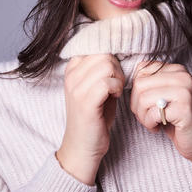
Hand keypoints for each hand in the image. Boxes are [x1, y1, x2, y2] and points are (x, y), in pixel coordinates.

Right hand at [56, 54, 124, 184]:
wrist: (83, 146)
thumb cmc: (94, 117)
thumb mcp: (95, 88)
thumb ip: (103, 70)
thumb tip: (120, 52)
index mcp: (71, 69)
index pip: (96, 46)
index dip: (111, 57)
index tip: (114, 73)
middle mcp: (70, 76)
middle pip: (103, 54)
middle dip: (117, 67)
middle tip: (118, 84)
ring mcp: (76, 88)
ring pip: (107, 65)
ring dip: (118, 78)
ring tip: (116, 90)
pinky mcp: (85, 101)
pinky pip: (107, 82)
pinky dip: (116, 88)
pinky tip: (114, 97)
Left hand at [130, 61, 191, 163]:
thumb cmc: (177, 118)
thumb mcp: (163, 95)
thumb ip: (149, 82)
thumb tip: (125, 77)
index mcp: (177, 70)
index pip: (141, 70)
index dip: (136, 90)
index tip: (145, 103)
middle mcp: (183, 77)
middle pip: (139, 84)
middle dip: (136, 104)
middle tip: (146, 116)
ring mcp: (185, 92)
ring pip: (143, 98)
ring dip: (142, 115)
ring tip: (152, 122)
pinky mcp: (184, 109)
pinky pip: (153, 113)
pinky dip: (149, 123)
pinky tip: (158, 127)